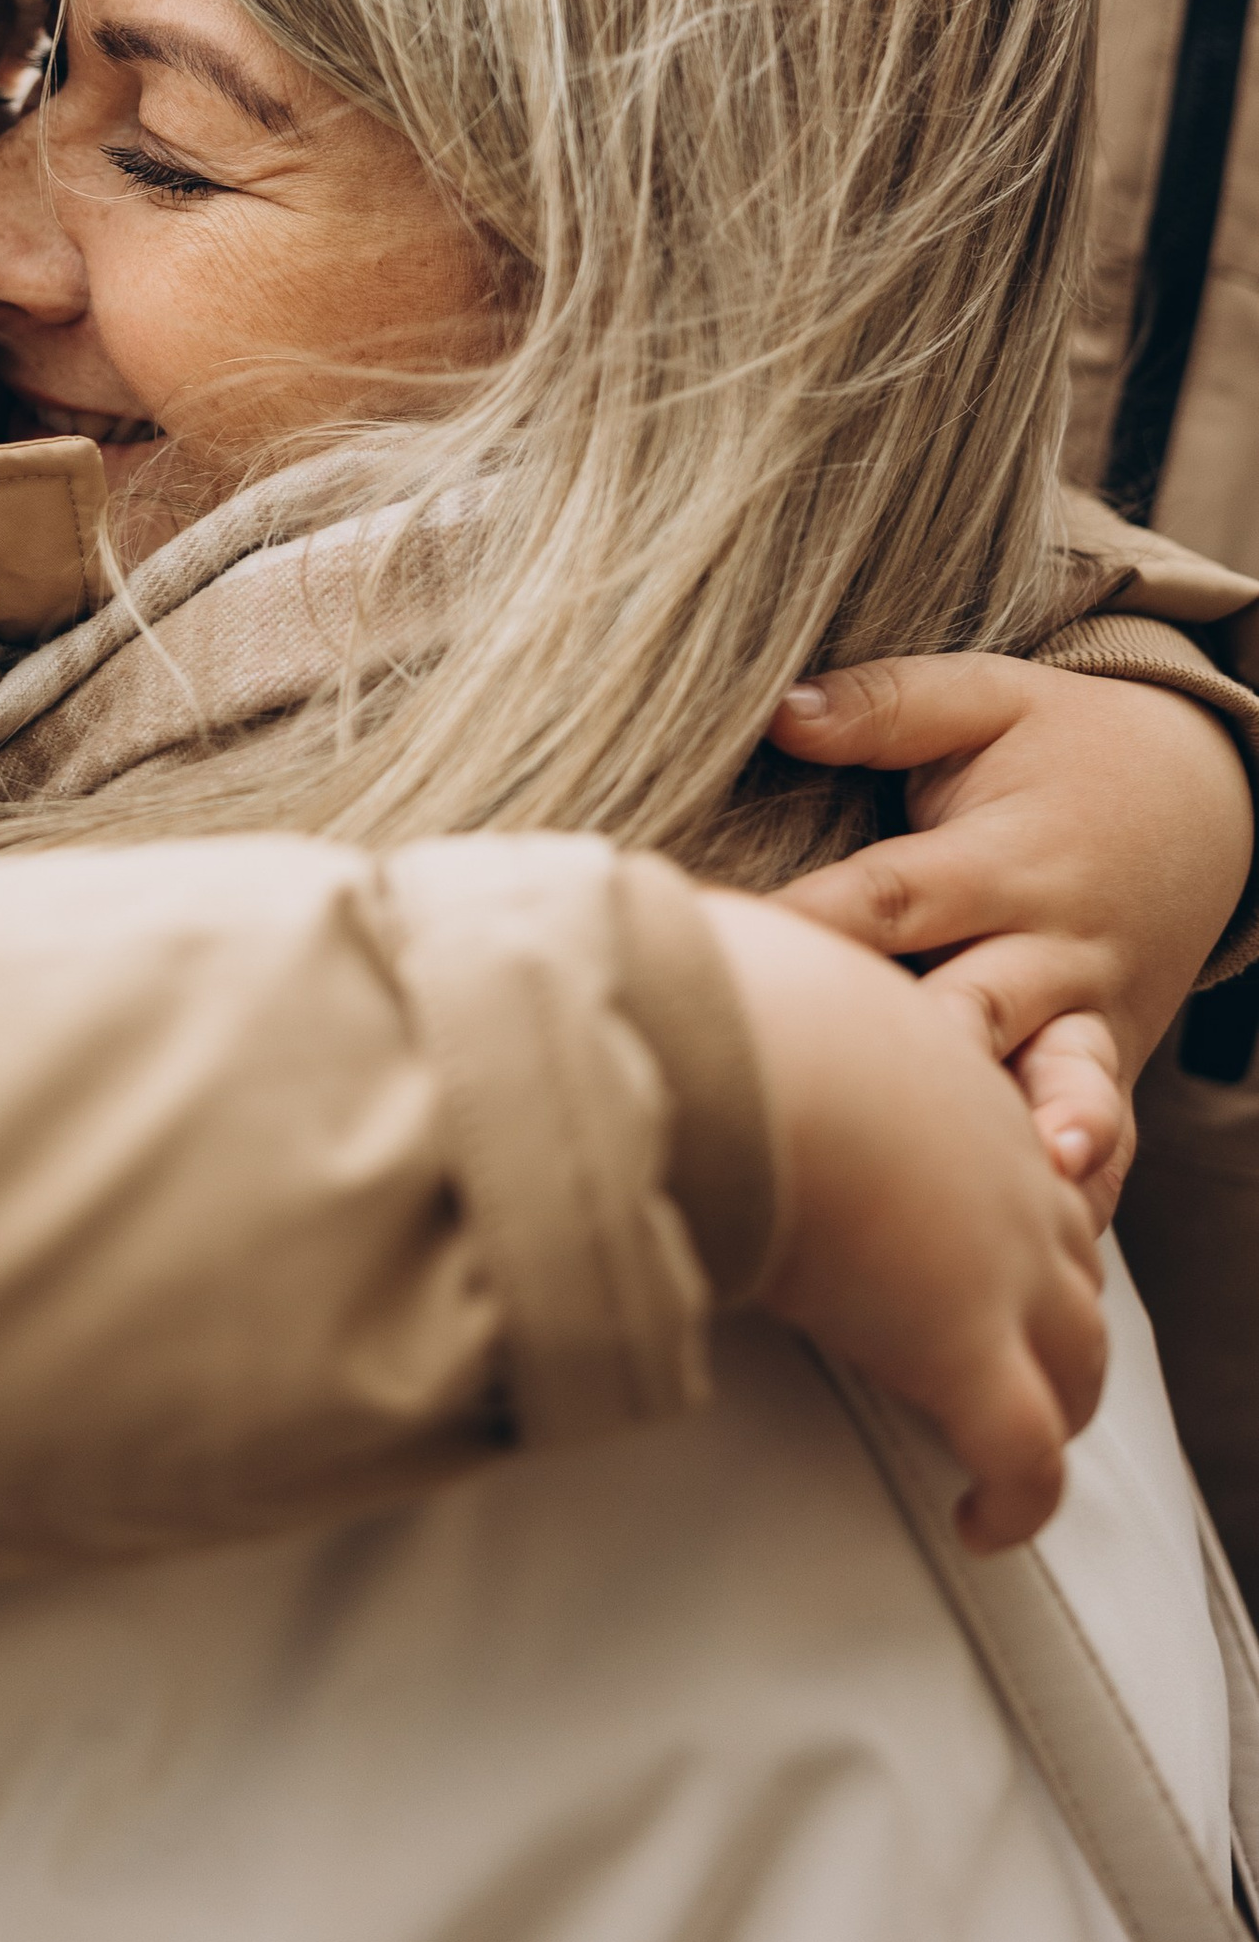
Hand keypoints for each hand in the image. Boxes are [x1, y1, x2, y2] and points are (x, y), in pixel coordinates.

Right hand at [706, 890, 1105, 1548]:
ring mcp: (997, 1261)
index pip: (1005, 1147)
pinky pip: (1026, 1456)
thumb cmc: (703, 999)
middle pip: (1070, 1252)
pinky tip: (981, 1527)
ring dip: (1053, 1403)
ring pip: (1076, 1357)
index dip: (994, 1203)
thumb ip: (704, 986)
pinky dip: (1016, 1500)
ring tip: (1011, 1451)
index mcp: (942, 1072)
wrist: (729, 1051)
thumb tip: (609, 968)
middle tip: (1006, 1354)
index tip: (949, 1239)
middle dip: (1052, 1305)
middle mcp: (999, 1165)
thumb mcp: (726, 970)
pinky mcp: (965, 1350)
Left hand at [765, 655, 1251, 1220]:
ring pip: (1060, 1083)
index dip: (817, 927)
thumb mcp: (989, 697)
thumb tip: (779, 712)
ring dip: (1035, 1132)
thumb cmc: (1064, 747)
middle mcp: (1049, 946)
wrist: (1207, 797)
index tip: (735, 956)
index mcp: (1000, 859)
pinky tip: (1054, 1244)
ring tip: (1017, 1181)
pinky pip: (1106, 1134)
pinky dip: (1086, 1186)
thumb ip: (886, 706)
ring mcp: (1088, 1015)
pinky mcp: (1110, 1060)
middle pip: (972, 1007)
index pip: (893, 899)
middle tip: (853, 1093)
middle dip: (918, 1053)